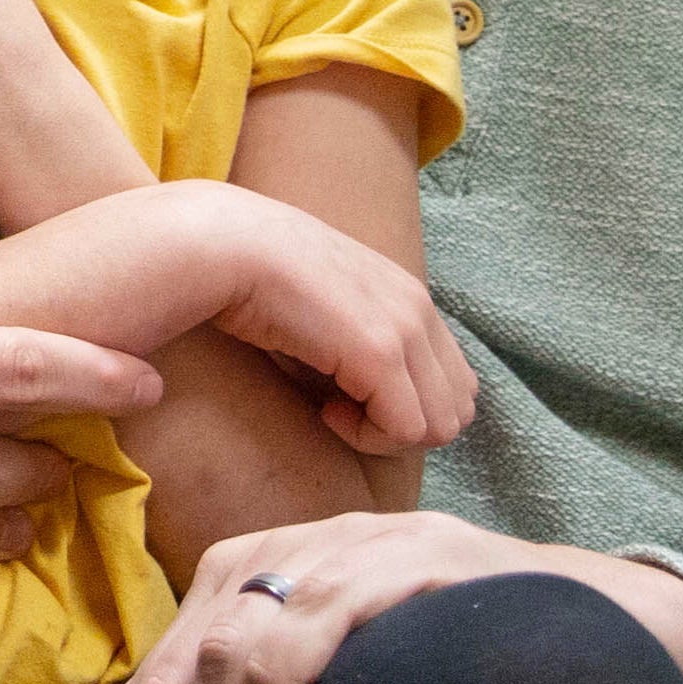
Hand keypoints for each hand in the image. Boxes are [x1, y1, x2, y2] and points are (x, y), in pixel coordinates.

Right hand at [171, 186, 476, 454]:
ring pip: (441, 426)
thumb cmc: (255, 279)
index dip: (408, 408)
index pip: (454, 381)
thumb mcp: (324, 308)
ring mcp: (404, 329)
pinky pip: (405, 430)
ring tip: (334, 411)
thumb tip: (359, 391)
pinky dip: (367, 436)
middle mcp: (419, 310)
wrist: (225, 246)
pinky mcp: (380, 352)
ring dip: (387, 437)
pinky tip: (324, 411)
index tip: (352, 397)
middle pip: (457, 409)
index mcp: (410, 298)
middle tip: (348, 414)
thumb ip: (356, 338)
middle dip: (405, 429)